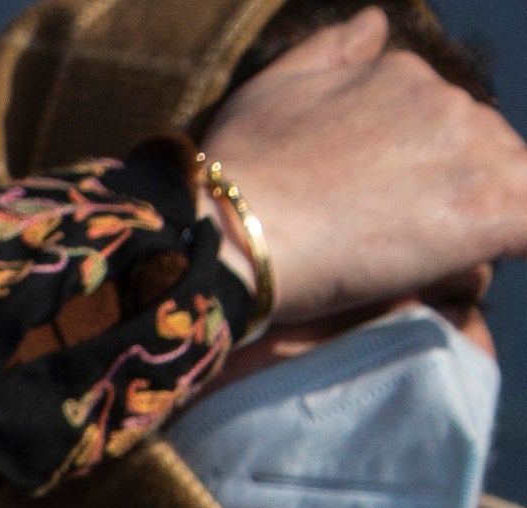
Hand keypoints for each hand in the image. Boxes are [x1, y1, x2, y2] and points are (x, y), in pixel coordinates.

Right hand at [207, 8, 526, 334]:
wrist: (233, 234)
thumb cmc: (239, 170)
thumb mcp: (273, 87)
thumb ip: (331, 49)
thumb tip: (376, 22)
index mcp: (404, 74)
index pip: (439, 120)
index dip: (414, 166)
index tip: (377, 203)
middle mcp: (449, 101)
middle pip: (479, 149)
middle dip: (449, 188)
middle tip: (391, 237)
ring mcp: (476, 153)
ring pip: (506, 185)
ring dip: (475, 217)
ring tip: (413, 259)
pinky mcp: (492, 210)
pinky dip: (515, 237)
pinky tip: (486, 255)